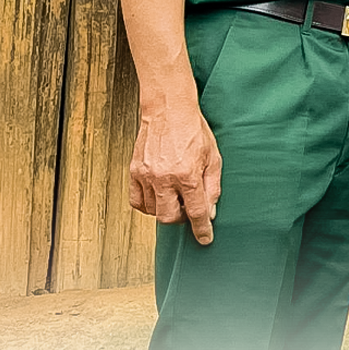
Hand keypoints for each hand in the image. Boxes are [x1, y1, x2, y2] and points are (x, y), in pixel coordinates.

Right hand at [128, 106, 221, 244]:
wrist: (168, 110)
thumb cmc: (194, 130)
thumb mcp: (214, 157)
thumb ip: (212, 187)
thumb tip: (210, 211)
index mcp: (188, 175)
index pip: (195, 212)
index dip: (201, 229)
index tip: (205, 239)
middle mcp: (164, 178)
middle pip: (169, 218)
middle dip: (182, 219)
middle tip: (189, 209)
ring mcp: (146, 176)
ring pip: (152, 212)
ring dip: (166, 210)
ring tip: (176, 197)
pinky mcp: (134, 172)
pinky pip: (137, 201)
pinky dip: (148, 205)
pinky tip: (159, 196)